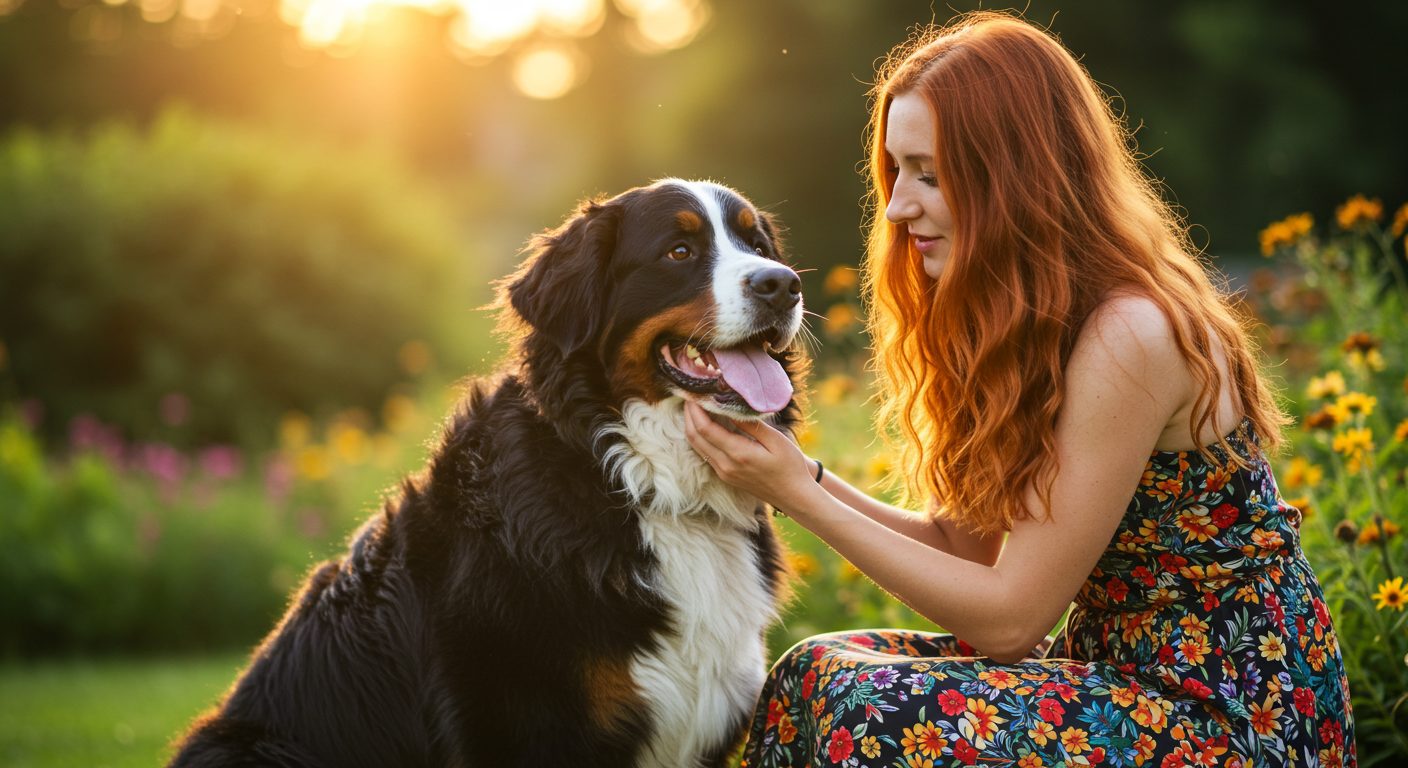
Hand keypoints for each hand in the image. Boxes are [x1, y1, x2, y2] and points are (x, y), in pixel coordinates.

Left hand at [682, 401, 817, 511]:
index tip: (693, 393)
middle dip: (688, 415)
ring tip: (694, 407)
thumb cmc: (790, 466)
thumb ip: (751, 424)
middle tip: (689, 396)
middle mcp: (725, 465)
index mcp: (738, 454)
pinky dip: (700, 438)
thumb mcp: (775, 440)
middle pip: (694, 437)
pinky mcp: (725, 476)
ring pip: (697, 447)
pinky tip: (705, 425)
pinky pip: (705, 454)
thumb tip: (731, 406)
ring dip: (691, 426)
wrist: (794, 496)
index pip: (705, 428)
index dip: (695, 410)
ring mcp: (724, 473)